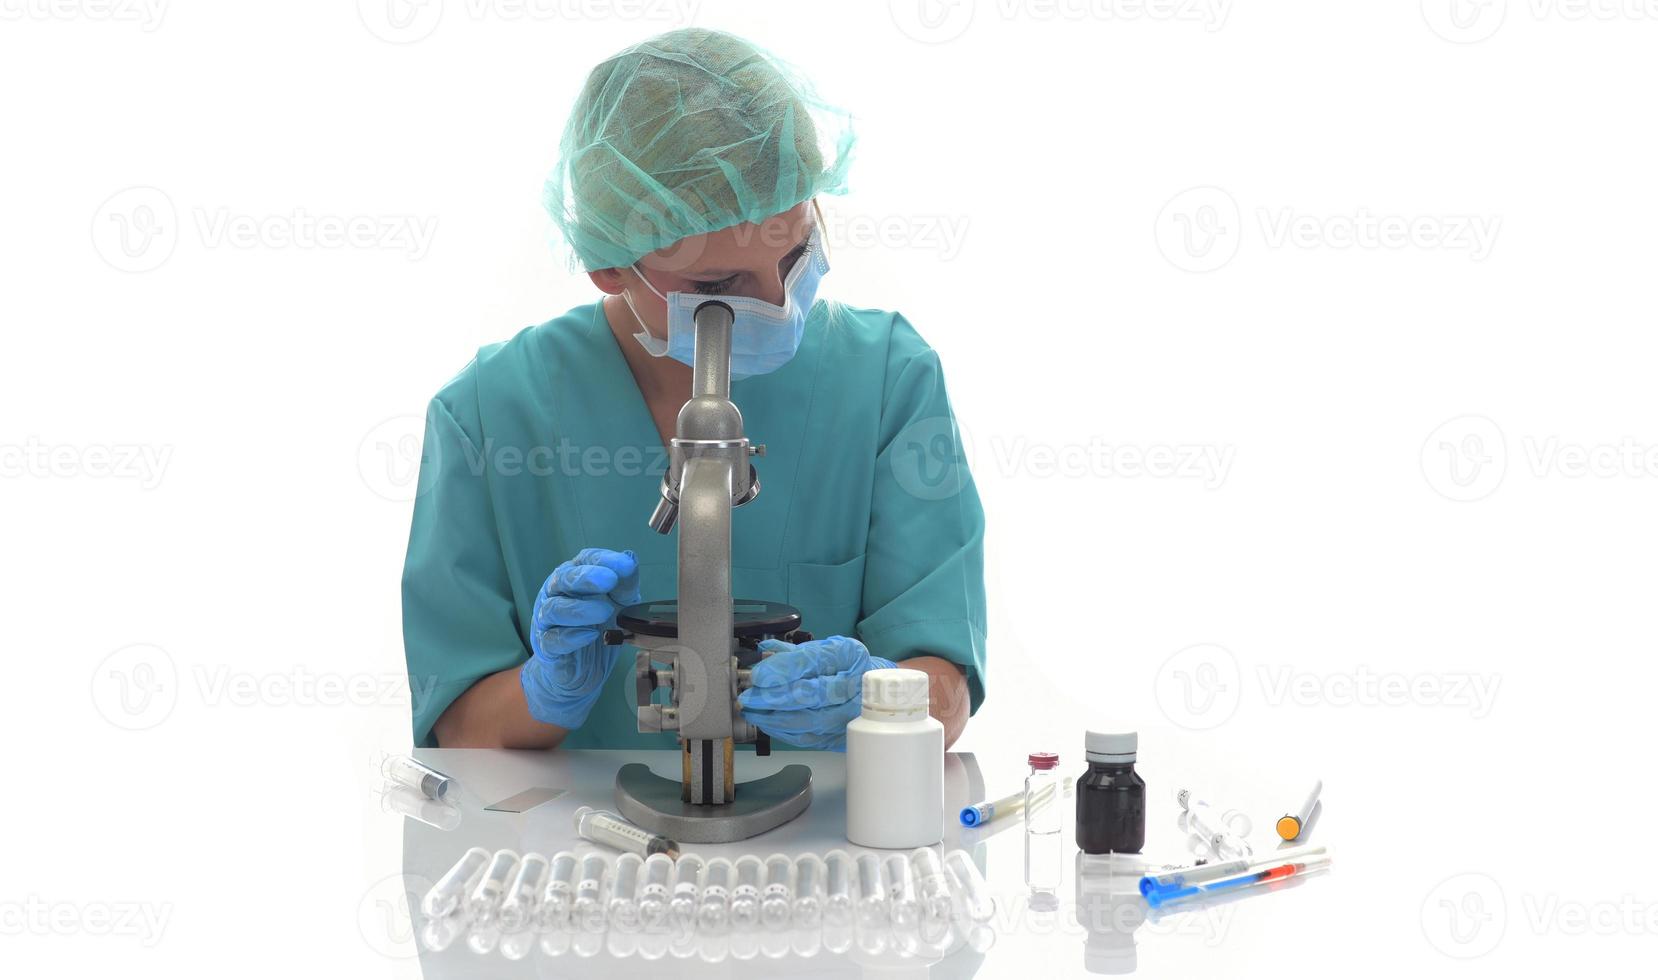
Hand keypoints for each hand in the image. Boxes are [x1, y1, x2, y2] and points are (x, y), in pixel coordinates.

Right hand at [519, 548, 640, 728]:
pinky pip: (553, 640)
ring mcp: (548, 621)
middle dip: (587, 577)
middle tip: (609, 580)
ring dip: (580, 609)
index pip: (585, 560)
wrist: (582, 670)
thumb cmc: (598, 629)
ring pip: (554, 609)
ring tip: (605, 611)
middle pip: (564, 579)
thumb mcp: (620, 604)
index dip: (604, 560)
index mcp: (574, 578)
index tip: (626, 565)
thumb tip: (630, 558)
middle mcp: (556, 595)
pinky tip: (590, 635)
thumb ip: (625, 584)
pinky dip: (571, 637)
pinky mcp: (547, 648)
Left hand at [737, 636, 895, 749]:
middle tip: (748, 697)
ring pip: (807, 721)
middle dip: (772, 697)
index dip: (781, 669)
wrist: (884, 693)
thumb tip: (763, 652)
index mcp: (850, 655)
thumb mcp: (827, 649)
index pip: (812, 662)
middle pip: (809, 694)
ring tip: (752, 711)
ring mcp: (851, 714)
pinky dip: (783, 732)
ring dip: (773, 718)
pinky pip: (809, 738)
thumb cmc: (850, 668)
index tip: (758, 675)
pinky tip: (768, 724)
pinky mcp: (844, 735)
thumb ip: (794, 652)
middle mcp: (854, 684)